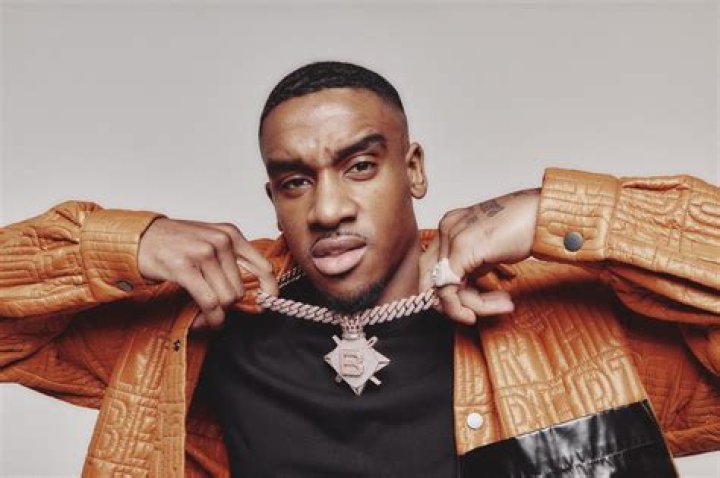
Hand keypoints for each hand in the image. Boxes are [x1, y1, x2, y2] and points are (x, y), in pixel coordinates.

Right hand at [138, 218, 277, 329]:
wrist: (139, 237)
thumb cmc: (176, 242)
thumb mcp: (210, 242)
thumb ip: (232, 262)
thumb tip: (255, 293)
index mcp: (231, 234)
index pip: (263, 266)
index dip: (268, 290)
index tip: (264, 305)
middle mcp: (221, 241)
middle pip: (240, 290)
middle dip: (228, 306)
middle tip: (215, 311)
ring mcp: (203, 253)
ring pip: (226, 298)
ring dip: (216, 315)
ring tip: (206, 316)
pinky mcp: (185, 267)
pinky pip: (209, 302)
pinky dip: (209, 318)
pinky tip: (203, 321)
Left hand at [420, 188, 540, 323]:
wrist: (546, 215)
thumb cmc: (526, 230)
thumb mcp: (490, 251)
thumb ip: (472, 267)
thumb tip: (461, 292)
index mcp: (450, 226)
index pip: (431, 268)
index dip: (447, 294)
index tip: (472, 307)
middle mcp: (446, 229)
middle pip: (429, 280)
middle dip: (452, 303)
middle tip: (476, 313)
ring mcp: (451, 237)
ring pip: (443, 290)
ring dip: (474, 306)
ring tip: (505, 304)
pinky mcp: (462, 250)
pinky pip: (450, 290)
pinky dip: (471, 306)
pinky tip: (501, 304)